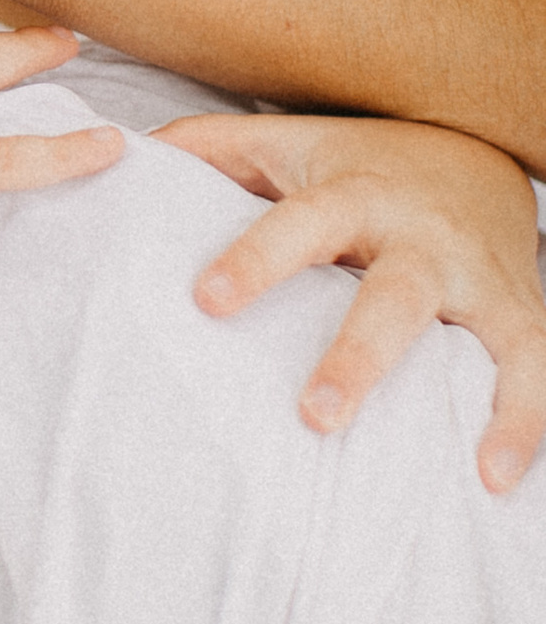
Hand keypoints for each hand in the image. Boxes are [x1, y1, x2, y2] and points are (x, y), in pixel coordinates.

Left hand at [155, 110, 545, 493]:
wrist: (478, 154)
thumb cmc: (357, 163)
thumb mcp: (286, 144)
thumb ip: (209, 150)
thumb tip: (119, 155)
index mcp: (353, 194)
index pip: (297, 224)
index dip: (255, 259)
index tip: (206, 301)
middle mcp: (422, 239)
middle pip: (394, 297)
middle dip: (360, 356)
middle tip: (315, 415)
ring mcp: (479, 280)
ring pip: (493, 340)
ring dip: (488, 403)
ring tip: (469, 467)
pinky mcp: (522, 313)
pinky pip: (537, 370)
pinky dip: (529, 424)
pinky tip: (499, 479)